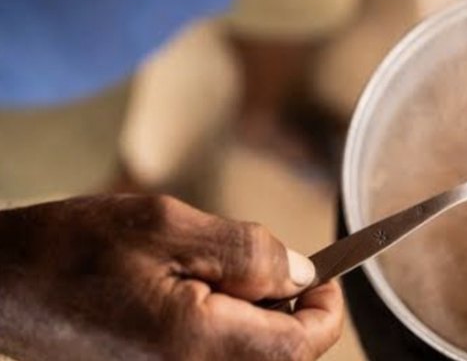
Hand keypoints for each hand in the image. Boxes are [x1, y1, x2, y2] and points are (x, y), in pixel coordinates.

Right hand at [0, 194, 342, 360]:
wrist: (2, 287)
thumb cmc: (74, 250)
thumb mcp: (169, 227)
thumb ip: (248, 252)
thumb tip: (302, 273)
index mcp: (200, 347)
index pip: (304, 345)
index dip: (326, 304)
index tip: (324, 270)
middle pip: (284, 355)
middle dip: (290, 307)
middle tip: (259, 262)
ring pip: (254, 357)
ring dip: (258, 315)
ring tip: (214, 272)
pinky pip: (219, 358)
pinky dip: (230, 326)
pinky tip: (196, 293)